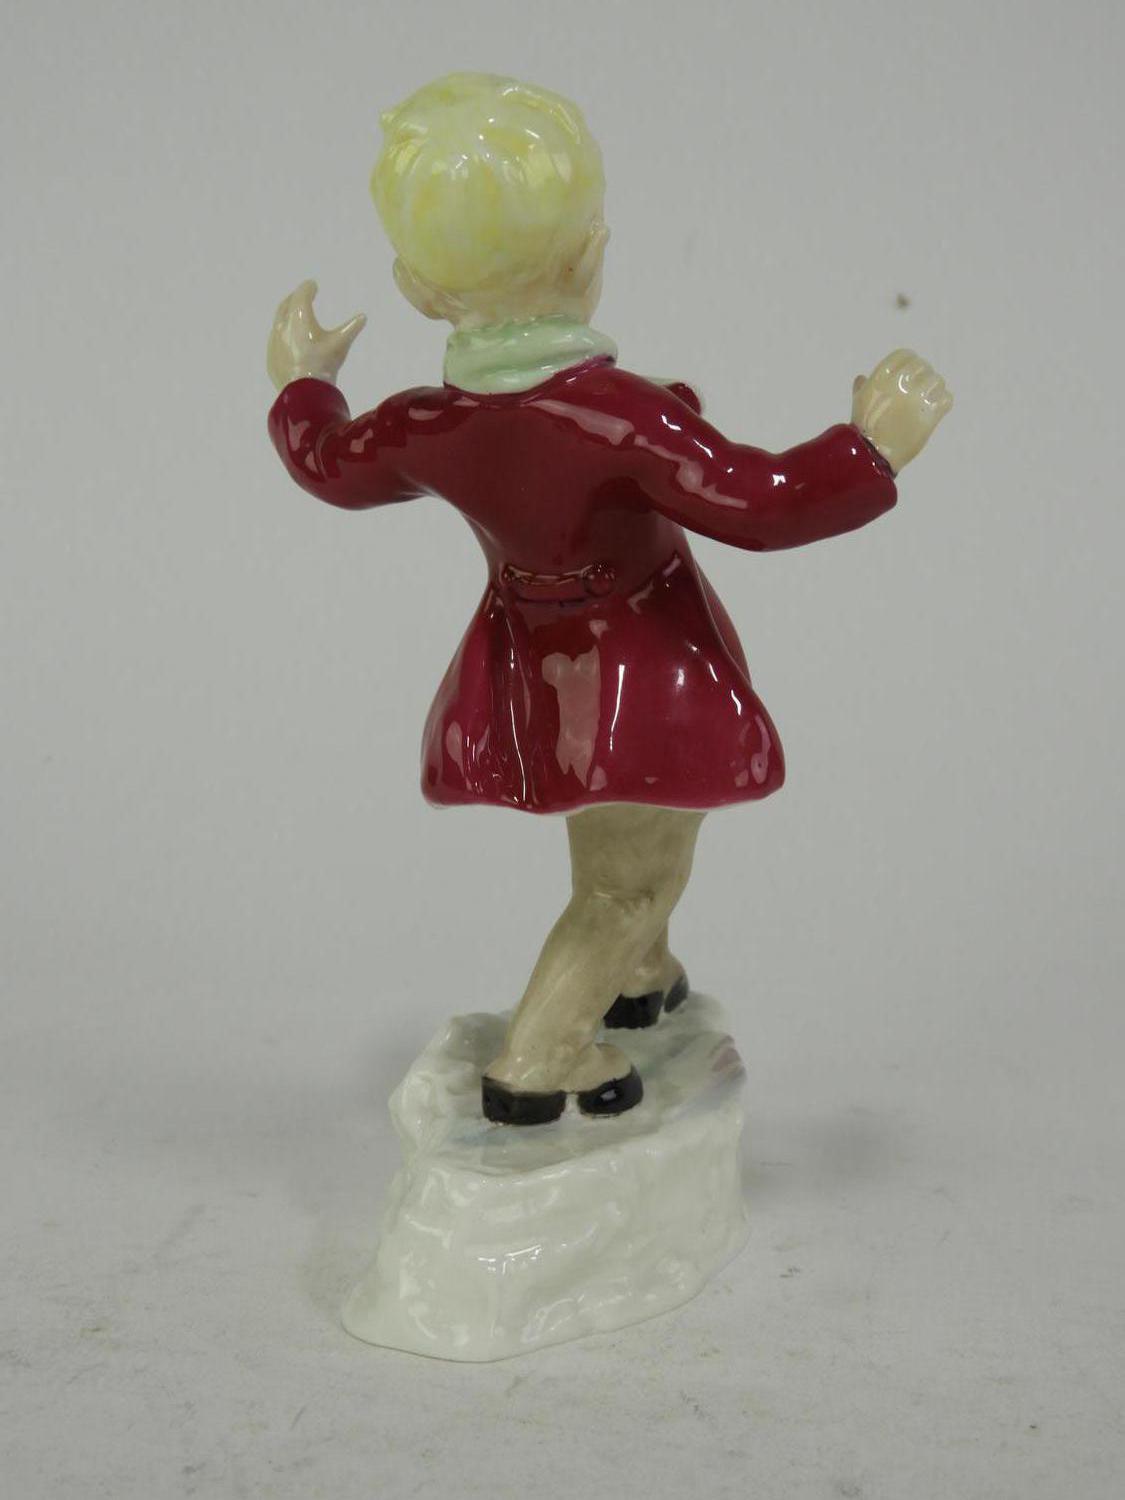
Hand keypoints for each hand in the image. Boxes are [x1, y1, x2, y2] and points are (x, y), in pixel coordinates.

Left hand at [267, 279, 365, 391]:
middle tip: (302, 297)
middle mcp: (283, 325)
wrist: (304, 392)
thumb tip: (362, 317)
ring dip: (287, 316)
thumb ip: (351, 328)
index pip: (302, 294)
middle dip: (295, 298)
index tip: (313, 286)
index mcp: (299, 317)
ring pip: (279, 322)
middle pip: (286, 304)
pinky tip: (290, 341)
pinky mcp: (271, 357)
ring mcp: (274, 341)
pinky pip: (276, 340)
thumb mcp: (341, 344)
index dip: (308, 288)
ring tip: (295, 318)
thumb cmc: (323, 364)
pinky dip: (283, 335)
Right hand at [851, 349, 951, 472]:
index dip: (909, 362)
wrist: (874, 454)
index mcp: (883, 377)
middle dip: (922, 376)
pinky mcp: (930, 413)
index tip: (909, 373)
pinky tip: (935, 410)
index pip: (905, 355)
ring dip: (934, 389)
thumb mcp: (858, 404)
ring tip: (927, 401)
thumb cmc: (863, 428)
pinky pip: (946, 398)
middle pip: (923, 366)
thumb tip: (862, 379)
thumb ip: (863, 388)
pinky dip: (942, 402)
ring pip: (937, 381)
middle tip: (919, 390)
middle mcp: (902, 383)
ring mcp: (918, 398)